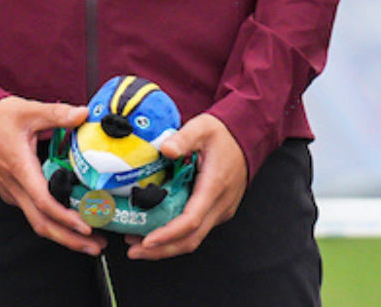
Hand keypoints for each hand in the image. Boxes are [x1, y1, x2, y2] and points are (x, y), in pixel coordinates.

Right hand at [0, 95, 100, 254]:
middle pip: (42, 223)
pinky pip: (33, 212)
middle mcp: (14, 186)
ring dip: (63, 234)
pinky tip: (71, 222)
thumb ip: (57, 113)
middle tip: (97, 246)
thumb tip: (83, 114)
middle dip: (70, 239)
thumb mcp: (28, 110)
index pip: (43, 202)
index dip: (65, 217)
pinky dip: (53, 222)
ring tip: (89, 241)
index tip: (86, 226)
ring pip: (37, 221)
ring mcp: (12, 191)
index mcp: (20, 168)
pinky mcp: (12, 191)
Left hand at [126, 113, 250, 259]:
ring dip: (166, 247)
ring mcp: (221, 210)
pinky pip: (197, 231)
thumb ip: (183, 138)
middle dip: (161, 250)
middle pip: (191, 238)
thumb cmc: (223, 135)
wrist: (246, 139)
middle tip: (134, 251)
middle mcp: (220, 204)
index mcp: (215, 185)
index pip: (191, 220)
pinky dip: (176, 238)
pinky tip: (156, 232)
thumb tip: (166, 149)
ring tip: (138, 245)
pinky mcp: (218, 212)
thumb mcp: (202, 127)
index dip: (168, 234)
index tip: (147, 240)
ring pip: (194, 239)